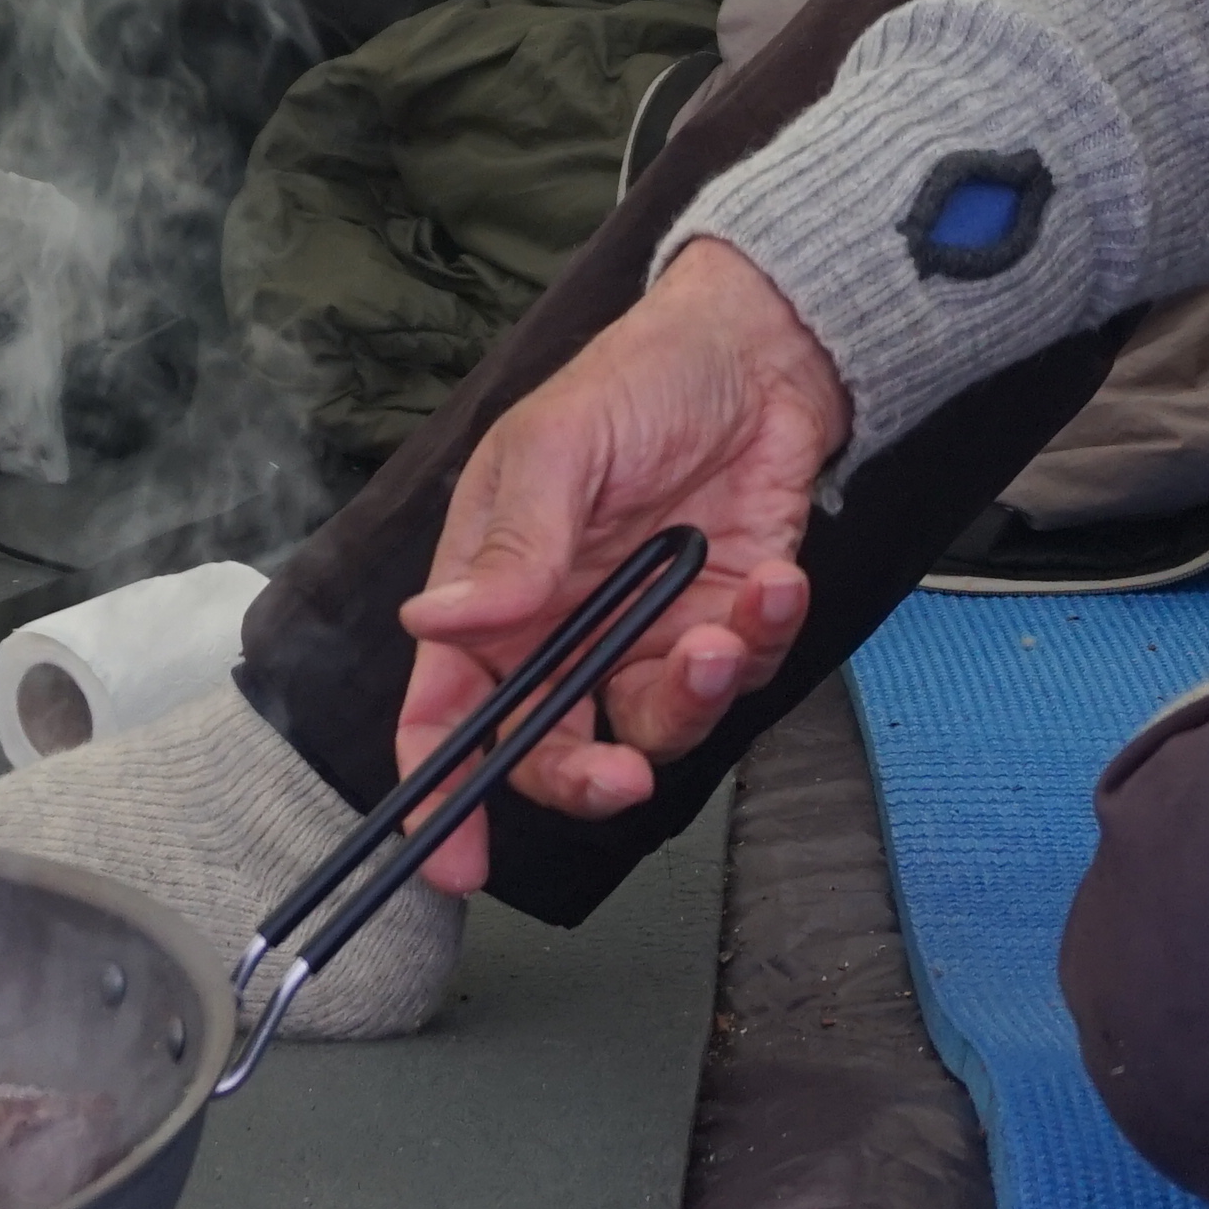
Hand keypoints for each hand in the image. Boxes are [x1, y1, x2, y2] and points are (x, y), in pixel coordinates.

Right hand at [388, 240, 845, 892]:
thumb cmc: (634, 382)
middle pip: (552, 747)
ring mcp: (646, 635)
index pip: (448, 709)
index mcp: (494, 593)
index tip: (449, 857)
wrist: (760, 351)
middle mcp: (564, 632)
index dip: (440, 790)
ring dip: (688, 702)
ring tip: (716, 635)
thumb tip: (437, 621)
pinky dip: (759, 639)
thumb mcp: (556, 446)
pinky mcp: (724, 624)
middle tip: (619, 774)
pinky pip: (740, 675)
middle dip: (582, 777)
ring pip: (654, 728)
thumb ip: (510, 542)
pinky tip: (771, 580)